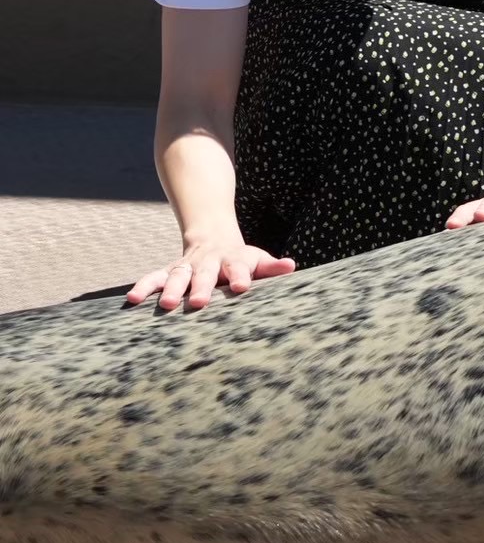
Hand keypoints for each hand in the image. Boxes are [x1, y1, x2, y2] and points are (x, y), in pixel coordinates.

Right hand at [127, 237, 295, 311]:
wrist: (213, 238)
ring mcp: (186, 266)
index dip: (240, 275)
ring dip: (171, 289)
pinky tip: (133, 299)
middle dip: (201, 287)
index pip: (238, 266)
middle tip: (199, 303)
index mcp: (232, 259)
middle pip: (204, 274)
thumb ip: (272, 266)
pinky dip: (144, 287)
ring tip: (166, 304)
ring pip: (177, 275)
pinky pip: (154, 278)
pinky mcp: (169, 272)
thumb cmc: (240, 258)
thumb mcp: (257, 259)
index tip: (241, 286)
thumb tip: (291, 265)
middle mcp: (207, 262)